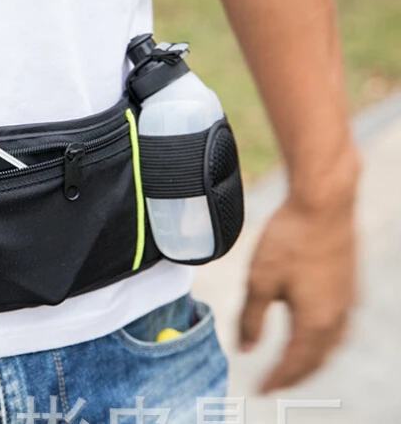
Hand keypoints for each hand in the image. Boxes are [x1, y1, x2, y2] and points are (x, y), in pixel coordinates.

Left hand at [239, 182, 357, 392]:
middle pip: (317, 358)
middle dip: (296, 374)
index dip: (277, 379)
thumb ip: (250, 318)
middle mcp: (337, 315)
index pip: (295, 363)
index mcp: (315, 321)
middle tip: (276, 383)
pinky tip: (312, 329)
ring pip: (332, 343)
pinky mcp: (348, 282)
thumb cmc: (289, 240)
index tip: (261, 390)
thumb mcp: (258, 281)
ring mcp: (347, 298)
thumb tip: (245, 348)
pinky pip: (338, 323)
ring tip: (292, 363)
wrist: (323, 203)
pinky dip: (323, 338)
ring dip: (312, 358)